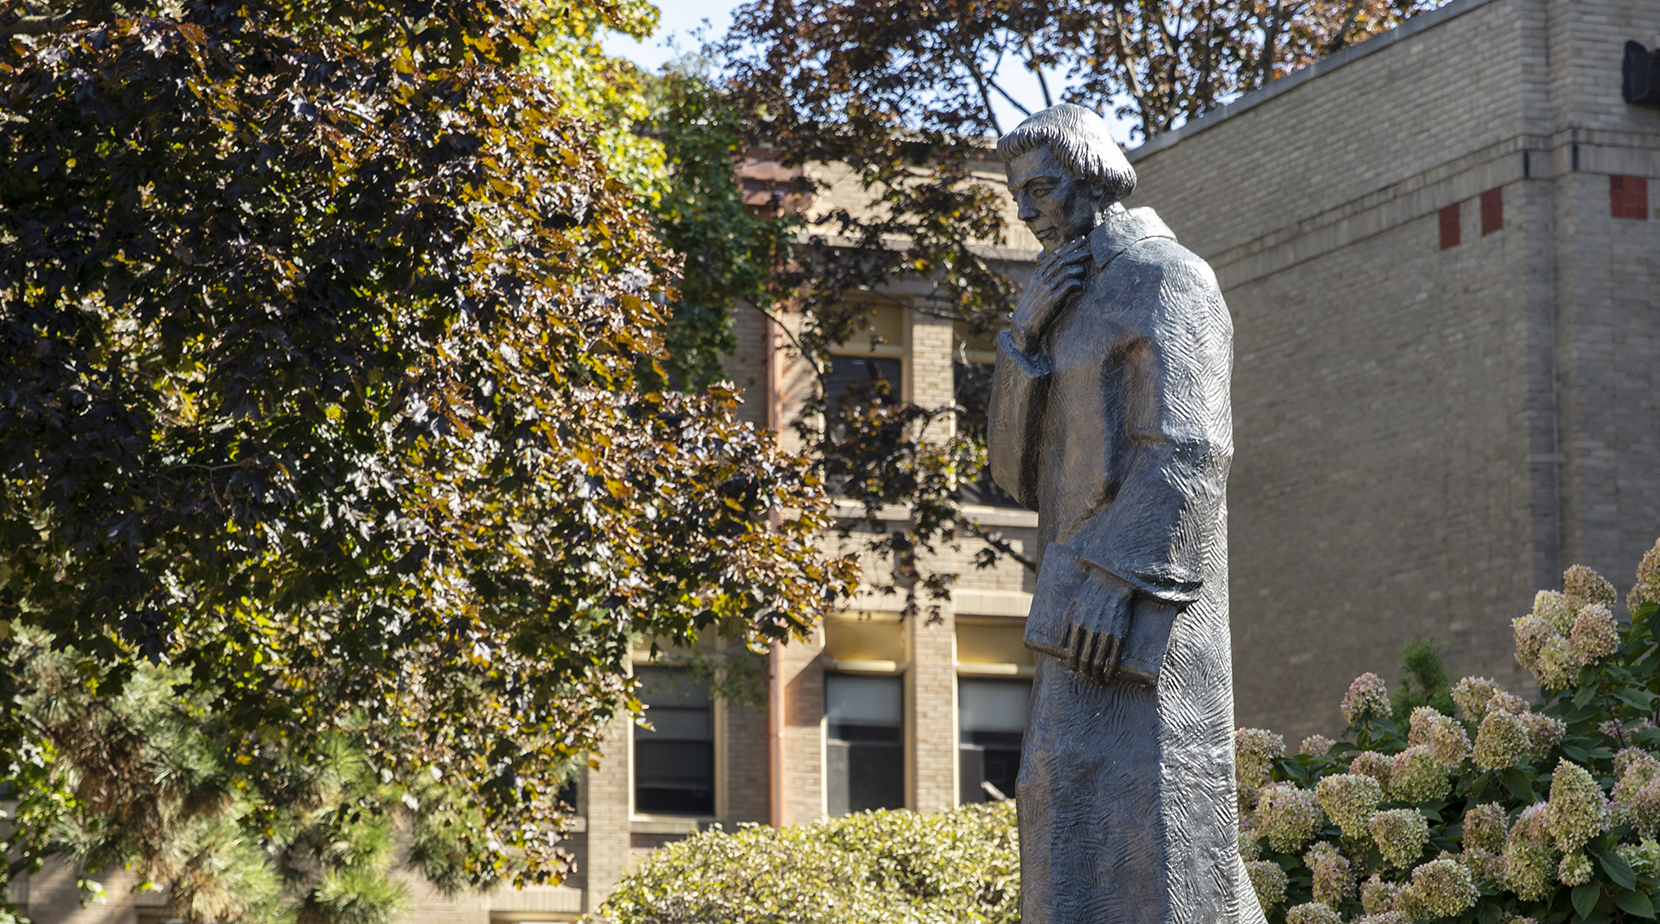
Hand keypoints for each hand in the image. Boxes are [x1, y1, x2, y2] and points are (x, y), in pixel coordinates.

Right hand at [1011, 238, 1090, 352]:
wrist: (1023, 328)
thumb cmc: (1032, 309)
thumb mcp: (1035, 290)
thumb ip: (1045, 279)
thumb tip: (1058, 270)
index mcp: (1037, 275)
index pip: (1055, 255)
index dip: (1069, 247)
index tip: (1082, 240)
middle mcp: (1041, 279)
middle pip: (1062, 260)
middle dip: (1077, 253)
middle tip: (1090, 249)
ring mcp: (1047, 288)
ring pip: (1066, 270)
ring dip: (1079, 268)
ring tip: (1086, 269)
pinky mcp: (1053, 300)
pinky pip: (1069, 285)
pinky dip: (1078, 283)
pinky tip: (1082, 286)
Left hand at [1059, 568, 1134, 684]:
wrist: (1113, 581)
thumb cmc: (1091, 592)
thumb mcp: (1073, 605)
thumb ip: (1066, 624)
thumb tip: (1062, 644)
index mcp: (1076, 624)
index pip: (1072, 652)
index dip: (1073, 664)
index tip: (1075, 669)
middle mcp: (1090, 631)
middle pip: (1084, 660)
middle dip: (1085, 672)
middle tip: (1088, 677)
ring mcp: (1105, 634)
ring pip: (1099, 662)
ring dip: (1098, 675)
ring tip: (1099, 680)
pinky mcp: (1120, 634)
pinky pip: (1114, 658)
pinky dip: (1111, 670)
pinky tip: (1110, 675)